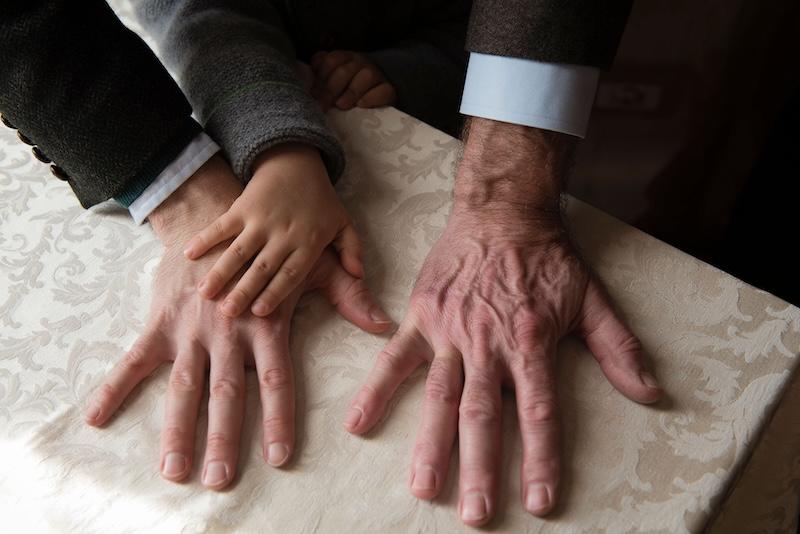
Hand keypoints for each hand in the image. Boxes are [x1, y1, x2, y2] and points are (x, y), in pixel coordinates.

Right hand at [85, 157, 390, 488]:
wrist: (215, 212)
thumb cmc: (271, 245)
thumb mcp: (313, 265)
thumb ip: (347, 296)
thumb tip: (385, 323)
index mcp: (266, 322)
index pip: (276, 377)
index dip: (279, 417)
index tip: (279, 456)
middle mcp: (228, 330)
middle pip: (226, 391)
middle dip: (224, 437)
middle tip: (219, 479)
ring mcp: (190, 328)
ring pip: (183, 384)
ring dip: (177, 429)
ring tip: (173, 470)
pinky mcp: (160, 322)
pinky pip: (134, 359)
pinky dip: (115, 387)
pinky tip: (97, 418)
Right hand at [183, 143, 364, 317]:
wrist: (297, 161)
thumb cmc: (320, 199)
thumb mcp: (343, 223)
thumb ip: (352, 250)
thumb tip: (359, 275)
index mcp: (308, 242)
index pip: (290, 273)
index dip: (275, 292)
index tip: (259, 312)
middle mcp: (283, 234)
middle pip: (262, 267)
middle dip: (244, 290)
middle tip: (227, 313)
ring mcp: (260, 220)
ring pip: (238, 250)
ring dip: (221, 271)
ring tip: (204, 293)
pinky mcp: (242, 207)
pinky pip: (221, 225)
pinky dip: (205, 238)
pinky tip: (189, 254)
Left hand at [310, 50, 395, 110]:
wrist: (377, 95)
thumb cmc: (349, 88)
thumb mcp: (333, 79)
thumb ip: (322, 74)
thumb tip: (313, 80)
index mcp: (345, 57)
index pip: (331, 60)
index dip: (321, 77)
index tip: (314, 94)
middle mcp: (361, 62)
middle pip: (345, 70)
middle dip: (331, 89)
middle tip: (323, 105)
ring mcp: (377, 75)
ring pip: (365, 77)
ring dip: (351, 92)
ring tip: (341, 106)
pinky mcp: (389, 90)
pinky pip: (383, 91)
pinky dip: (371, 98)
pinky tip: (361, 105)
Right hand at [343, 119, 663, 524]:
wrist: (503, 209)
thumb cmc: (548, 256)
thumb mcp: (591, 298)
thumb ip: (619, 349)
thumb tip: (652, 393)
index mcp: (530, 342)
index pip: (538, 412)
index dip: (541, 459)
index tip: (539, 502)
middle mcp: (487, 343)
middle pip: (483, 415)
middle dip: (480, 468)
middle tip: (474, 515)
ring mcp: (449, 332)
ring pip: (438, 396)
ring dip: (430, 443)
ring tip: (424, 487)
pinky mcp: (422, 317)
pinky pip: (395, 358)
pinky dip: (376, 390)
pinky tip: (359, 423)